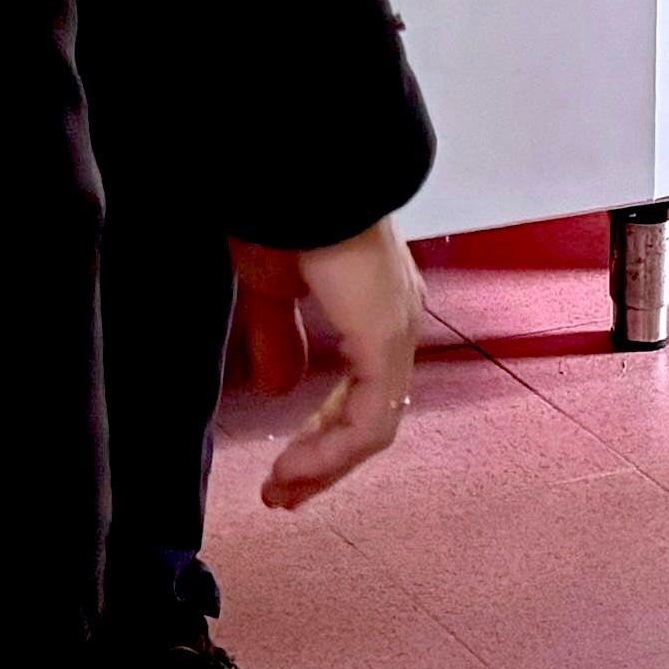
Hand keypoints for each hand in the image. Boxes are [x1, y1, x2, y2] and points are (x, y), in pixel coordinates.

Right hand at [257, 216, 422, 510]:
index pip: (361, 390)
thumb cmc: (284, 211)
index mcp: (373, 306)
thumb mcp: (271, 286)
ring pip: (372, 426)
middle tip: (282, 494)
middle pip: (370, 416)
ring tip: (282, 490)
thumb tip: (278, 389)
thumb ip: (278, 337)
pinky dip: (332, 450)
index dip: (322, 433)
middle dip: (323, 460)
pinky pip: (369, 419)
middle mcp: (396, 320)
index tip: (283, 464)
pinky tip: (297, 466)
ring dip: (325, 465)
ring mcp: (396, 331)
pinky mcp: (385, 339)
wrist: (299, 175)